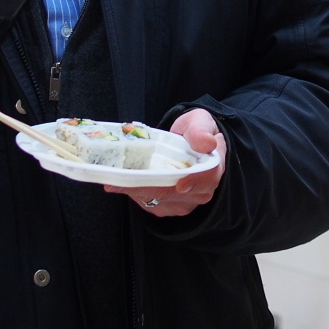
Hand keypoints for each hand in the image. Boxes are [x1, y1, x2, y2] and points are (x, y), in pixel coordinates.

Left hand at [107, 108, 225, 216]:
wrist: (188, 144)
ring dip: (135, 189)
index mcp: (213, 167)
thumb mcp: (200, 121)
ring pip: (157, 200)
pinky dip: (133, 192)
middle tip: (117, 180)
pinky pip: (148, 203)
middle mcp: (201, 191)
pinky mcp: (167, 207)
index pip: (206, 178)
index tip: (179, 184)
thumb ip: (201, 130)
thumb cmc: (195, 132)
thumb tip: (206, 143)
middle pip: (173, 193)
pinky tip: (122, 181)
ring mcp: (184, 203)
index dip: (192, 182)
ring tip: (115, 177)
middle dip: (145, 186)